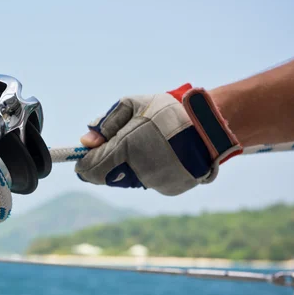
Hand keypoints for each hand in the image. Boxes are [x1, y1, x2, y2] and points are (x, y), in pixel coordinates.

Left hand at [75, 84, 242, 195]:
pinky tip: (161, 154)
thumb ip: (106, 123)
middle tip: (117, 144)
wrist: (209, 126)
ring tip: (145, 144)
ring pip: (128, 179)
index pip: (91, 169)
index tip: (84, 156)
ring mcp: (154, 182)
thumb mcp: (133, 105)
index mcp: (125, 149)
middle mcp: (137, 171)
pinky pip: (149, 181)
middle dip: (106, 163)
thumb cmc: (168, 112)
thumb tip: (86, 141)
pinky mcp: (169, 189)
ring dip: (127, 167)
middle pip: (107, 177)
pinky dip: (149, 170)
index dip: (84, 163)